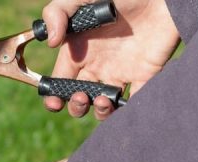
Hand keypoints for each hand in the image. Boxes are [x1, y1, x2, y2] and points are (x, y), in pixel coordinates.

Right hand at [41, 0, 179, 119]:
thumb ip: (57, 14)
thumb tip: (52, 42)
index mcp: (79, 50)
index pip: (61, 80)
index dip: (54, 96)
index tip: (55, 103)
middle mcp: (98, 64)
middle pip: (80, 98)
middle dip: (76, 106)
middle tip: (82, 97)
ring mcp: (122, 71)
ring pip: (104, 105)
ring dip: (99, 112)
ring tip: (103, 99)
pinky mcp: (145, 75)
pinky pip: (135, 101)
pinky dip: (127, 111)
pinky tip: (122, 103)